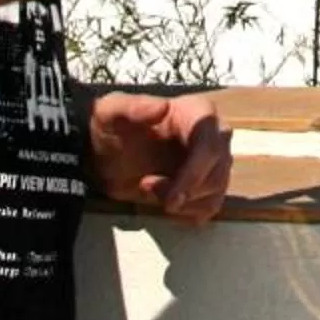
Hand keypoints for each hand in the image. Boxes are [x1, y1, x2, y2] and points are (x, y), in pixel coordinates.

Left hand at [87, 90, 233, 221]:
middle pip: (217, 172)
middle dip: (184, 189)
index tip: (172, 194)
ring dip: (182, 202)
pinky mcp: (203, 186)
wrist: (102, 151)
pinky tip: (160, 203)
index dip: (196, 171)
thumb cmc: (111, 125)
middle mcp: (213, 136)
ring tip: (148, 189)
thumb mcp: (112, 111)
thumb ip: (134, 107)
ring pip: (215, 192)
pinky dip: (185, 213)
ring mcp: (210, 162)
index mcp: (197, 112)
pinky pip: (209, 206)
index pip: (211, 144)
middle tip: (147, 188)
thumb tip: (162, 107)